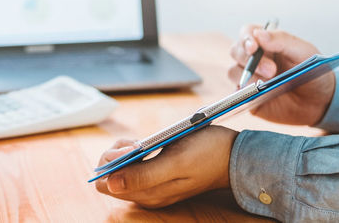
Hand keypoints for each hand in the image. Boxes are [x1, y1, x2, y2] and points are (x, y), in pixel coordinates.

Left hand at [95, 126, 237, 207]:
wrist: (233, 156)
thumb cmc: (208, 154)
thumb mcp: (176, 162)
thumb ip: (143, 175)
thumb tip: (110, 183)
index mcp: (149, 194)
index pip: (105, 184)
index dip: (111, 163)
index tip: (129, 149)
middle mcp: (146, 194)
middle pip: (108, 177)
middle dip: (116, 156)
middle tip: (136, 144)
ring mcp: (151, 187)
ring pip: (118, 170)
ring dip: (124, 152)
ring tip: (142, 144)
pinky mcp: (156, 178)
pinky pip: (131, 167)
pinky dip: (133, 152)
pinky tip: (147, 146)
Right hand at [228, 25, 335, 124]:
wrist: (319, 101)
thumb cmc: (312, 73)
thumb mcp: (305, 52)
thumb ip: (283, 40)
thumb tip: (259, 34)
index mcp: (266, 43)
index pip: (247, 33)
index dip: (246, 38)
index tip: (254, 47)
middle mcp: (253, 58)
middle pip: (235, 51)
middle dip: (250, 60)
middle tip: (271, 71)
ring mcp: (248, 77)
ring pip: (233, 71)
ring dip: (248, 76)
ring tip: (268, 84)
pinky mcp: (246, 96)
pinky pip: (236, 93)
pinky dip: (244, 93)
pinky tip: (259, 94)